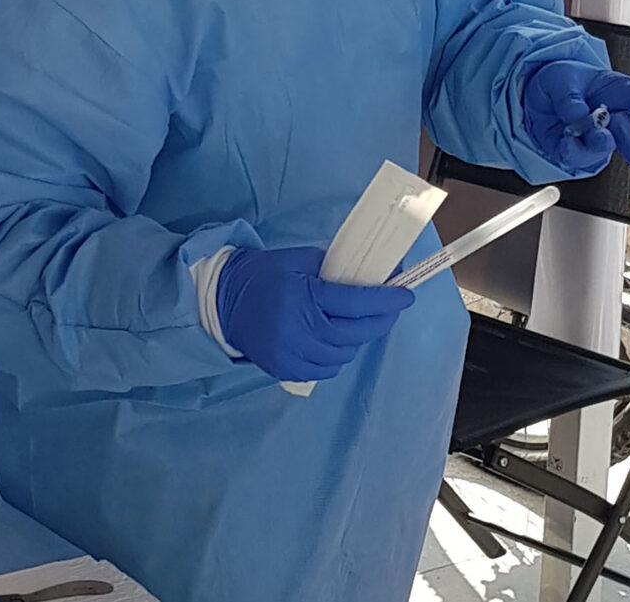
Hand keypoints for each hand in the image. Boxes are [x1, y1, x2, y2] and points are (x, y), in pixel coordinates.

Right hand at [215, 246, 414, 383]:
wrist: (223, 303)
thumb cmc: (263, 275)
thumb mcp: (298, 260)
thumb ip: (333, 268)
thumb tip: (368, 275)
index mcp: (305, 298)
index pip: (357, 303)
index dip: (386, 300)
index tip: (406, 294)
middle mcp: (301, 331)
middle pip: (356, 333)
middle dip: (381, 321)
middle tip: (393, 308)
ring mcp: (293, 355)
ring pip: (344, 354)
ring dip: (358, 339)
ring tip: (360, 322)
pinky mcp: (286, 370)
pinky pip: (325, 369)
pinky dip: (336, 355)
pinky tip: (335, 339)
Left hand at [523, 60, 629, 176]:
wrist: (535, 99)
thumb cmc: (560, 82)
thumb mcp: (561, 78)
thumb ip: (570, 98)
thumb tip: (578, 116)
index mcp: (616, 90)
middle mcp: (613, 117)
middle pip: (629, 132)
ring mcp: (599, 138)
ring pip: (603, 148)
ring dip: (591, 145)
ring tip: (573, 135)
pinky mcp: (582, 154)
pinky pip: (580, 159)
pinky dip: (570, 151)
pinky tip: (564, 141)